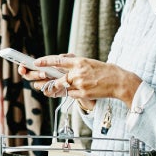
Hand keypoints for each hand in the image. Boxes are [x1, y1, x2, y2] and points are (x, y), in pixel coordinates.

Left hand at [24, 54, 141, 106]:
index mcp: (79, 62)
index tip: (36, 62)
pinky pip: (70, 94)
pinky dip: (69, 93)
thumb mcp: (88, 62)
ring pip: (61, 87)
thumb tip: (61, 60)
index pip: (57, 61)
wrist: (119, 81)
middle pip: (56, 77)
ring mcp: (80, 84)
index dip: (45, 62)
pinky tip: (70, 92)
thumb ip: (74, 62)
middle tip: (36, 80)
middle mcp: (78, 72)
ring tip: (48, 89)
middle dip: (44, 80)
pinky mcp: (83, 93)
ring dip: (54, 89)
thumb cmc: (103, 70)